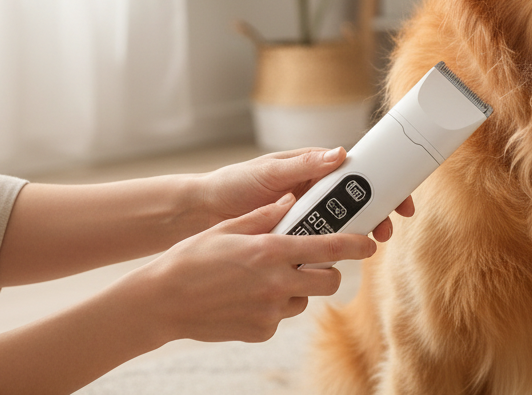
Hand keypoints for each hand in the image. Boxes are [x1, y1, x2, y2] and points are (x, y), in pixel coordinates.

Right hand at [122, 193, 375, 344]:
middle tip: (311, 264)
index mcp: (272, 251)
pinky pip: (280, 317)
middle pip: (329, 281)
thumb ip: (266, 216)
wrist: (162, 302)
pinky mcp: (262, 331)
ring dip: (295, 289)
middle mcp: (277, 283)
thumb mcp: (229, 227)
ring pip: (304, 300)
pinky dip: (272, 307)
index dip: (356, 245)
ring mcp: (271, 311)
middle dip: (327, 272)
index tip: (370, 243)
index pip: (331, 249)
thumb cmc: (192, 258)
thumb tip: (290, 200)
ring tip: (263, 279)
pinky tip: (247, 298)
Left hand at [200, 148, 414, 241]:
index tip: (399, 198)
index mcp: (312, 168)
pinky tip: (339, 260)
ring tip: (367, 245)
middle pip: (355, 201)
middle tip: (387, 229)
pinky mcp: (295, 237)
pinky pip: (320, 243)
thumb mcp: (270, 172)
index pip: (355, 172)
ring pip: (341, 224)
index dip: (381, 183)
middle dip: (377, 213)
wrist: (203, 213)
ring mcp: (305, 215)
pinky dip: (332, 250)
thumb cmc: (233, 184)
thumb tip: (340, 154)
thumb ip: (303, 165)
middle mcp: (313, 190)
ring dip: (358, 233)